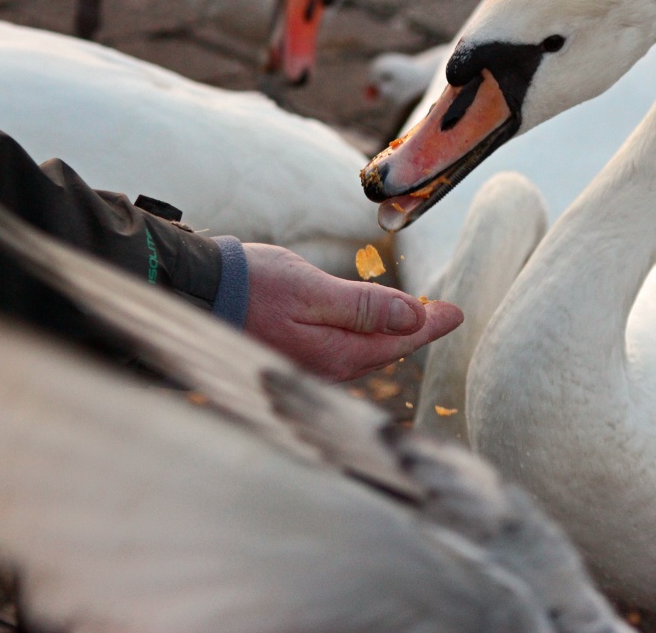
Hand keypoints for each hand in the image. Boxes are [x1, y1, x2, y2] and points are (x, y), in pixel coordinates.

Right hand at [243, 243, 462, 381]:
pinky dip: (365, 339)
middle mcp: (328, 368)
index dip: (432, 324)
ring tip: (416, 321)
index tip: (457, 313)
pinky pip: (344, 353)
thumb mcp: (312, 289)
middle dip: (418, 332)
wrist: (197, 293)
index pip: (401, 339)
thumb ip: (364, 306)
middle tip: (445, 315)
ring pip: (365, 354)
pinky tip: (370, 330)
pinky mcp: (295, 357)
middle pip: (386, 350)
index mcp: (338, 352)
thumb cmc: (252, 286)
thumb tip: (413, 316)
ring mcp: (310, 367)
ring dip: (392, 337)